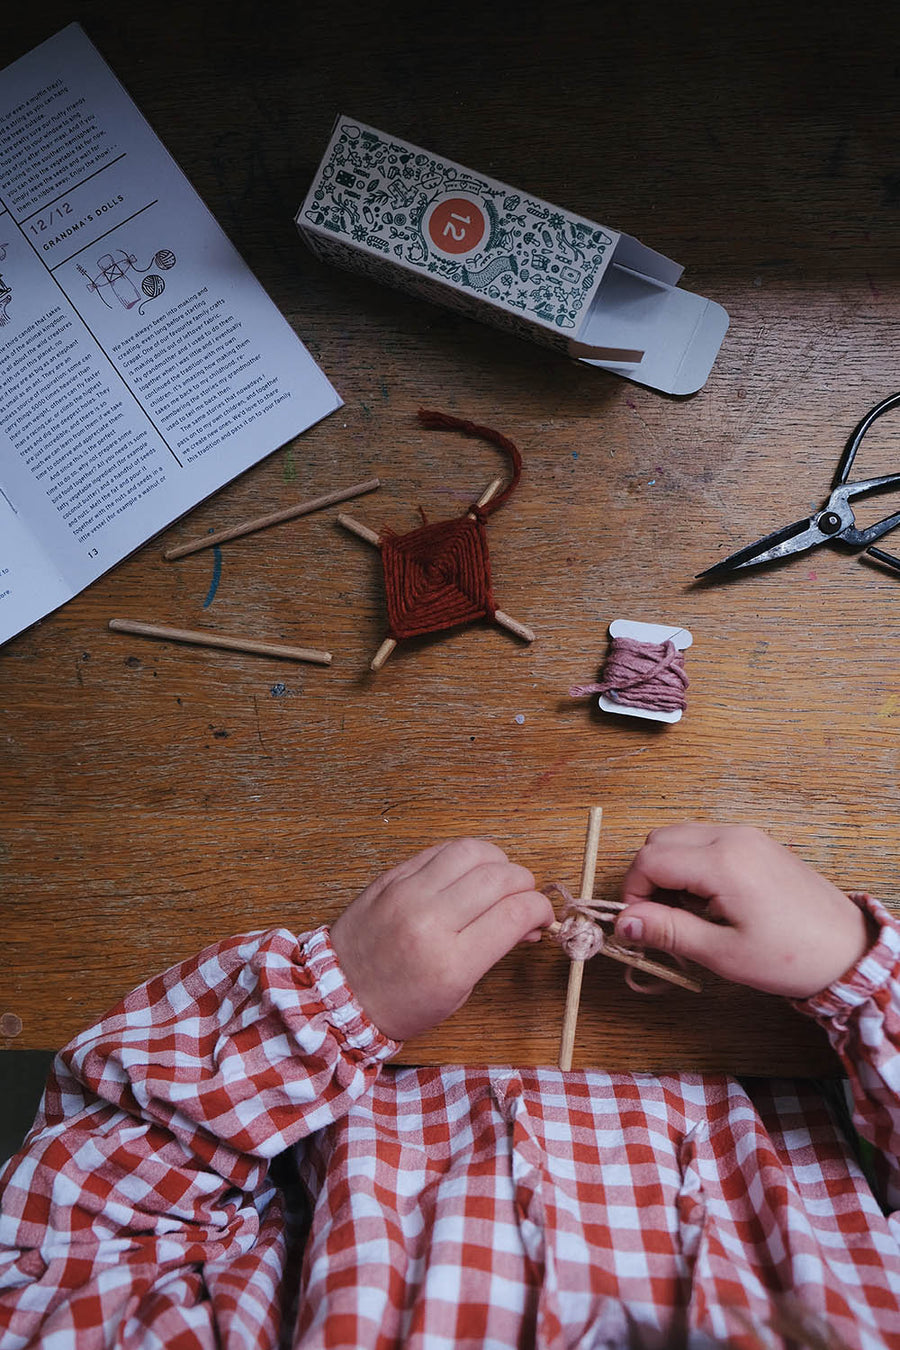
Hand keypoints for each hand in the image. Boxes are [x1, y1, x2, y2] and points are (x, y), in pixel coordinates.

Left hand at [330, 838, 554, 1040]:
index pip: (516, 913)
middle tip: (523, 899)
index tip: (542, 916)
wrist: (337, 995)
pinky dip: (464, 857)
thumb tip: (528, 919)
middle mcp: (430, 920)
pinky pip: (439, 850)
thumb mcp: (458, 991)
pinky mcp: (391, 877)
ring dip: (496, 861)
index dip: (541, 909)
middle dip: (524, 884)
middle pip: (499, 877)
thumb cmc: (402, 1004)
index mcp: (451, 961)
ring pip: (471, 851)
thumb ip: (495, 948)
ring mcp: (407, 893)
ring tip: (497, 879)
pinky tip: (467, 873)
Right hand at [613, 823, 874, 998]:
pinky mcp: (755, 842)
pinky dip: (691, 864)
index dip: (633, 894)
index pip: (648, 860)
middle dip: (647, 879)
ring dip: (668, 870)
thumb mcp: (722, 952)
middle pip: (658, 840)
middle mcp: (731, 837)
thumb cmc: (790, 957)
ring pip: (679, 836)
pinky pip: (704, 840)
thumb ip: (667, 931)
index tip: (641, 927)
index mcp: (722, 862)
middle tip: (661, 921)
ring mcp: (745, 835)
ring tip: (686, 913)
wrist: (848, 950)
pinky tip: (707, 901)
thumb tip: (622, 922)